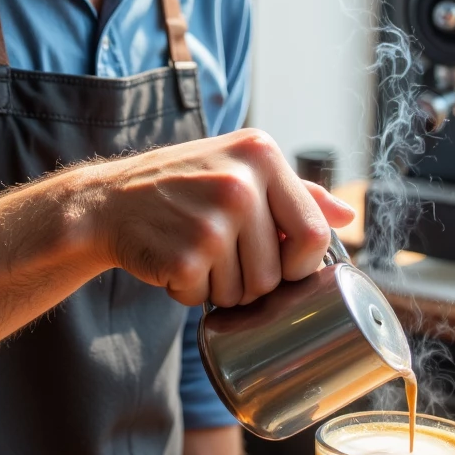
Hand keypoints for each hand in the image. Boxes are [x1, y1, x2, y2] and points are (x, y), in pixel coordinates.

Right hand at [84, 128, 354, 307]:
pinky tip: (173, 262)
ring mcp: (212, 221)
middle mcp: (239, 183)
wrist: (108, 201)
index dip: (301, 264)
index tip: (279, 264)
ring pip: (245, 293)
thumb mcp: (238, 167)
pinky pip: (205, 299)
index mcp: (261, 155)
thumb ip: (295, 191)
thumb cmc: (180, 186)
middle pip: (278, 273)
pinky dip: (189, 292)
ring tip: (195, 253)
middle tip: (220, 254)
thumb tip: (347, 215)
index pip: (313, 233)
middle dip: (252, 280)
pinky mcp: (184, 256)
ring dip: (220, 288)